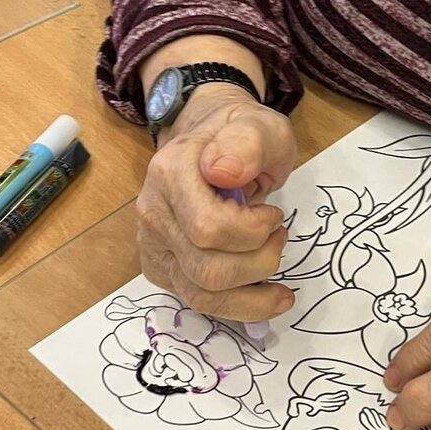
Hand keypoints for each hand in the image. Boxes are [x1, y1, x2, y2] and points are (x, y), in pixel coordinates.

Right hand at [136, 86, 296, 321]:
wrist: (210, 143)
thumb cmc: (239, 137)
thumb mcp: (258, 125)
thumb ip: (247, 142)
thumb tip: (223, 172)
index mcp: (170, 172)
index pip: (208, 228)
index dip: (252, 231)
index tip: (272, 213)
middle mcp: (153, 212)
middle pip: (206, 270)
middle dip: (258, 262)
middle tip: (277, 235)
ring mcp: (153, 244)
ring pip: (201, 296)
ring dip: (252, 292)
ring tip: (272, 259)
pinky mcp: (161, 268)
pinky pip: (199, 303)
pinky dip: (240, 304)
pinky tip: (263, 290)